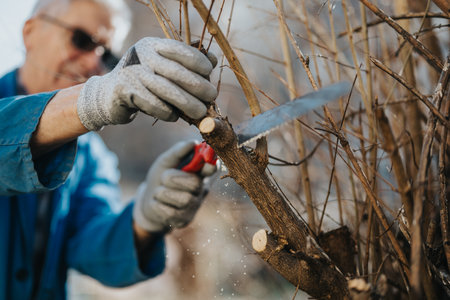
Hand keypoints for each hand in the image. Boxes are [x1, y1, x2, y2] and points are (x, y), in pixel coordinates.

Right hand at [77, 37, 216, 130]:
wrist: (109, 95)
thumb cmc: (144, 82)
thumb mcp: (162, 68)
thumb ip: (185, 64)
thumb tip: (213, 61)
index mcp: (153, 45)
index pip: (180, 50)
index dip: (198, 61)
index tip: (209, 72)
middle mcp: (141, 55)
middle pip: (176, 71)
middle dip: (198, 85)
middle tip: (212, 96)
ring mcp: (132, 73)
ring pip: (166, 90)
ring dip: (187, 103)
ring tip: (200, 113)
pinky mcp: (124, 91)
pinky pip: (153, 104)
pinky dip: (168, 113)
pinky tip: (174, 116)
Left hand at [133, 140, 216, 232]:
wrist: (147, 201)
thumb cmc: (160, 178)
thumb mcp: (165, 162)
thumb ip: (178, 152)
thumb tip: (193, 143)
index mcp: (198, 173)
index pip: (211, 169)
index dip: (210, 166)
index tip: (206, 164)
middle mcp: (200, 189)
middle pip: (195, 184)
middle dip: (176, 179)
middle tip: (164, 177)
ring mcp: (193, 206)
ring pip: (183, 199)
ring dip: (163, 193)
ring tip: (159, 191)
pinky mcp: (183, 220)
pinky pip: (171, 212)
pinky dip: (158, 205)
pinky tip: (158, 203)